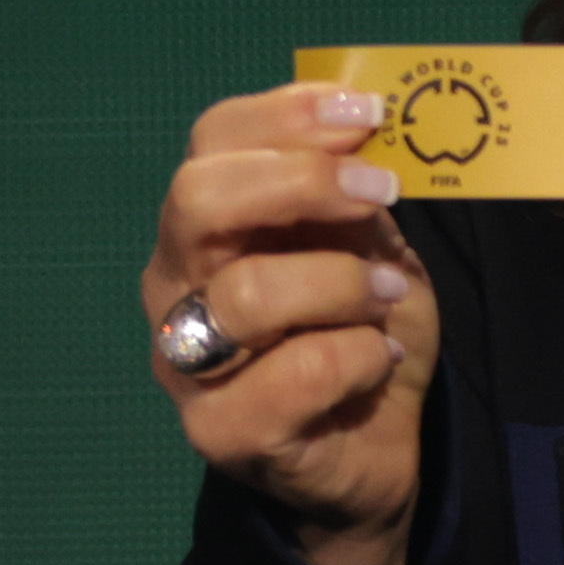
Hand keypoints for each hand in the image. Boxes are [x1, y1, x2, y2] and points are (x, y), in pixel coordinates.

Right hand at [142, 81, 426, 564]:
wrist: (374, 449)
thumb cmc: (359, 332)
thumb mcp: (370, 245)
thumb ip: (354, 193)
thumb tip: (363, 125)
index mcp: (205, 226)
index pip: (212, 142)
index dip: (286, 115)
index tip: (366, 117)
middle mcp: (175, 286)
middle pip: (198, 200)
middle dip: (301, 183)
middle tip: (379, 193)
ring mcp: (187, 363)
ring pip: (248, 293)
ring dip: (342, 283)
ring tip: (388, 294)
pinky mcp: (221, 432)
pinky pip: (295, 374)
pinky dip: (356, 357)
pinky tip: (378, 361)